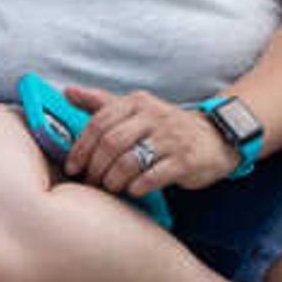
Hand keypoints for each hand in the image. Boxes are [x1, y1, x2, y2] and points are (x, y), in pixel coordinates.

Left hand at [57, 84, 219, 198]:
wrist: (214, 138)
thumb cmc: (164, 128)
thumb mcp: (135, 110)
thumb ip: (102, 103)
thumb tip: (68, 92)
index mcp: (137, 102)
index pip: (99, 122)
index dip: (81, 148)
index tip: (73, 167)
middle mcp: (154, 116)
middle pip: (111, 143)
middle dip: (96, 167)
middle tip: (91, 182)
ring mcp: (171, 138)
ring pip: (129, 161)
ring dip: (113, 180)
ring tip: (110, 187)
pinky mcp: (185, 160)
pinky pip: (152, 177)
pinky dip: (136, 187)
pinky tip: (133, 190)